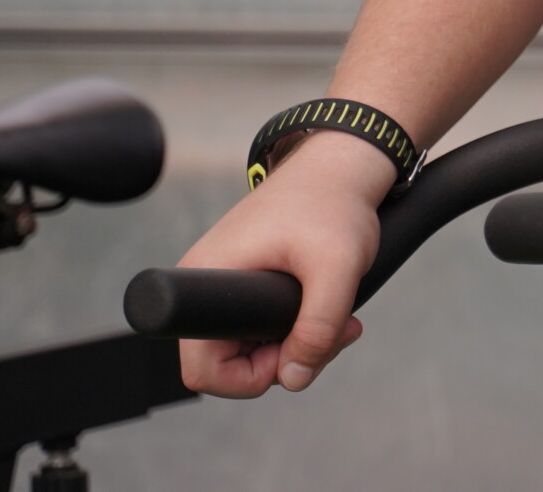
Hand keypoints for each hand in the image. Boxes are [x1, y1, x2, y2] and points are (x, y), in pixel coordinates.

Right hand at [175, 133, 389, 396]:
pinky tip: (330, 308)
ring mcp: (227, 282)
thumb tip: (295, 379)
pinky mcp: (248, 279)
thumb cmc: (333, 201)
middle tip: (333, 334)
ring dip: (300, 345)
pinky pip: (263, 326)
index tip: (294, 349)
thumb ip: (319, 327)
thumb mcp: (337, 266)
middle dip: (285, 361)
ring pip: (251, 348)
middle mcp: (206, 282)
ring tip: (341, 320)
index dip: (248, 378)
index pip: (200, 368)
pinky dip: (299, 327)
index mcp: (207, 277)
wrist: (342, 163)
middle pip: (229, 364)